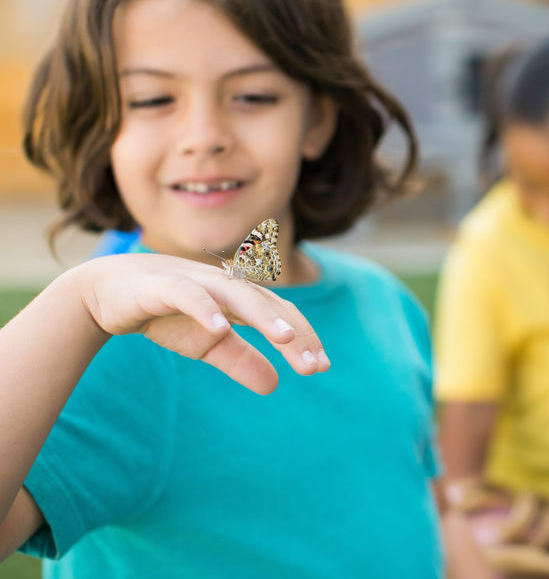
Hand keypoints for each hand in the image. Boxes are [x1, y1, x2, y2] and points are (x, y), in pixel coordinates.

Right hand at [73, 253, 327, 393]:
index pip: (281, 315)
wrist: (108, 293)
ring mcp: (197, 281)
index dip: (304, 338)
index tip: (321, 367)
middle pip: (269, 305)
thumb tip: (274, 385)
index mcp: (240, 299)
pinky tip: (220, 328)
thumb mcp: (207, 345)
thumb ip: (241, 360)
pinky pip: (188, 294)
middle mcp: (225, 285)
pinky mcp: (163, 285)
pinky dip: (205, 309)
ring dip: (264, 315)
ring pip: (237, 294)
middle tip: (315, 366)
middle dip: (295, 334)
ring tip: (287, 338)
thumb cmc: (166, 314)